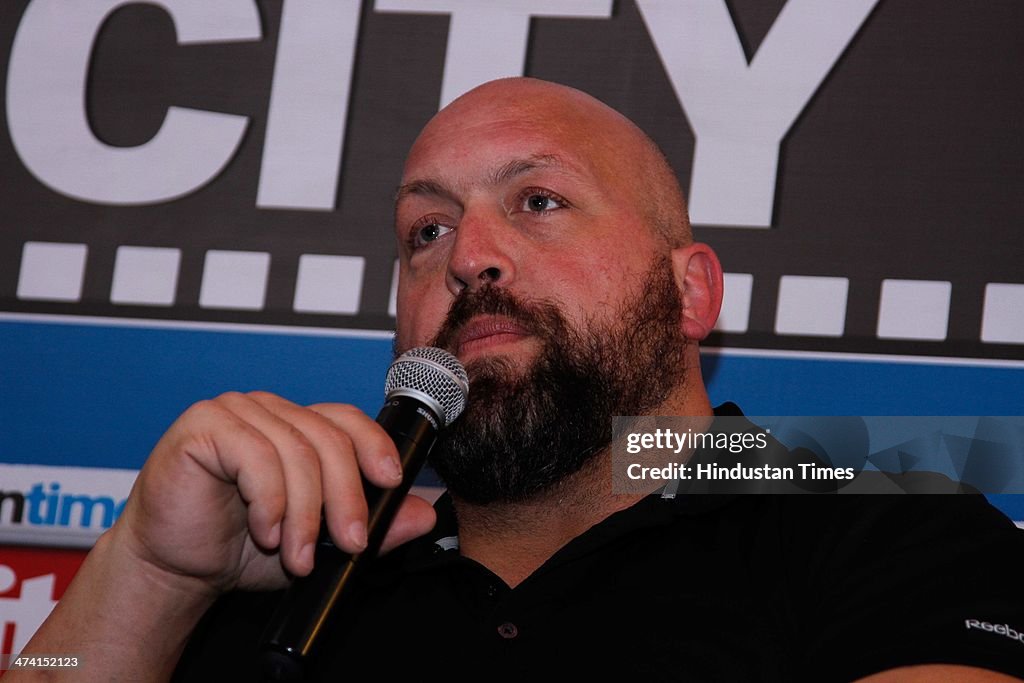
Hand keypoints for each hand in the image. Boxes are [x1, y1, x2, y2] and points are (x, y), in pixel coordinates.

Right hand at [111, 391, 436, 595]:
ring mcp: (234, 412)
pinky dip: (270, 501)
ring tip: (298, 556)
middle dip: (346, 497)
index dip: (374, 445)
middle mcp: (268, 410)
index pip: (345, 420)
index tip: (391, 483)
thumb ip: (370, 528)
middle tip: (350, 544)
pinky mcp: (203, 426)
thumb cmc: (239, 549)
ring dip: (305, 513)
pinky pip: (255, 456)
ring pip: (296, 451)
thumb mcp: (318, 544)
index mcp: (295, 427)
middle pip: (327, 438)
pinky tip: (266, 531)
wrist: (173, 567)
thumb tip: (423, 514)